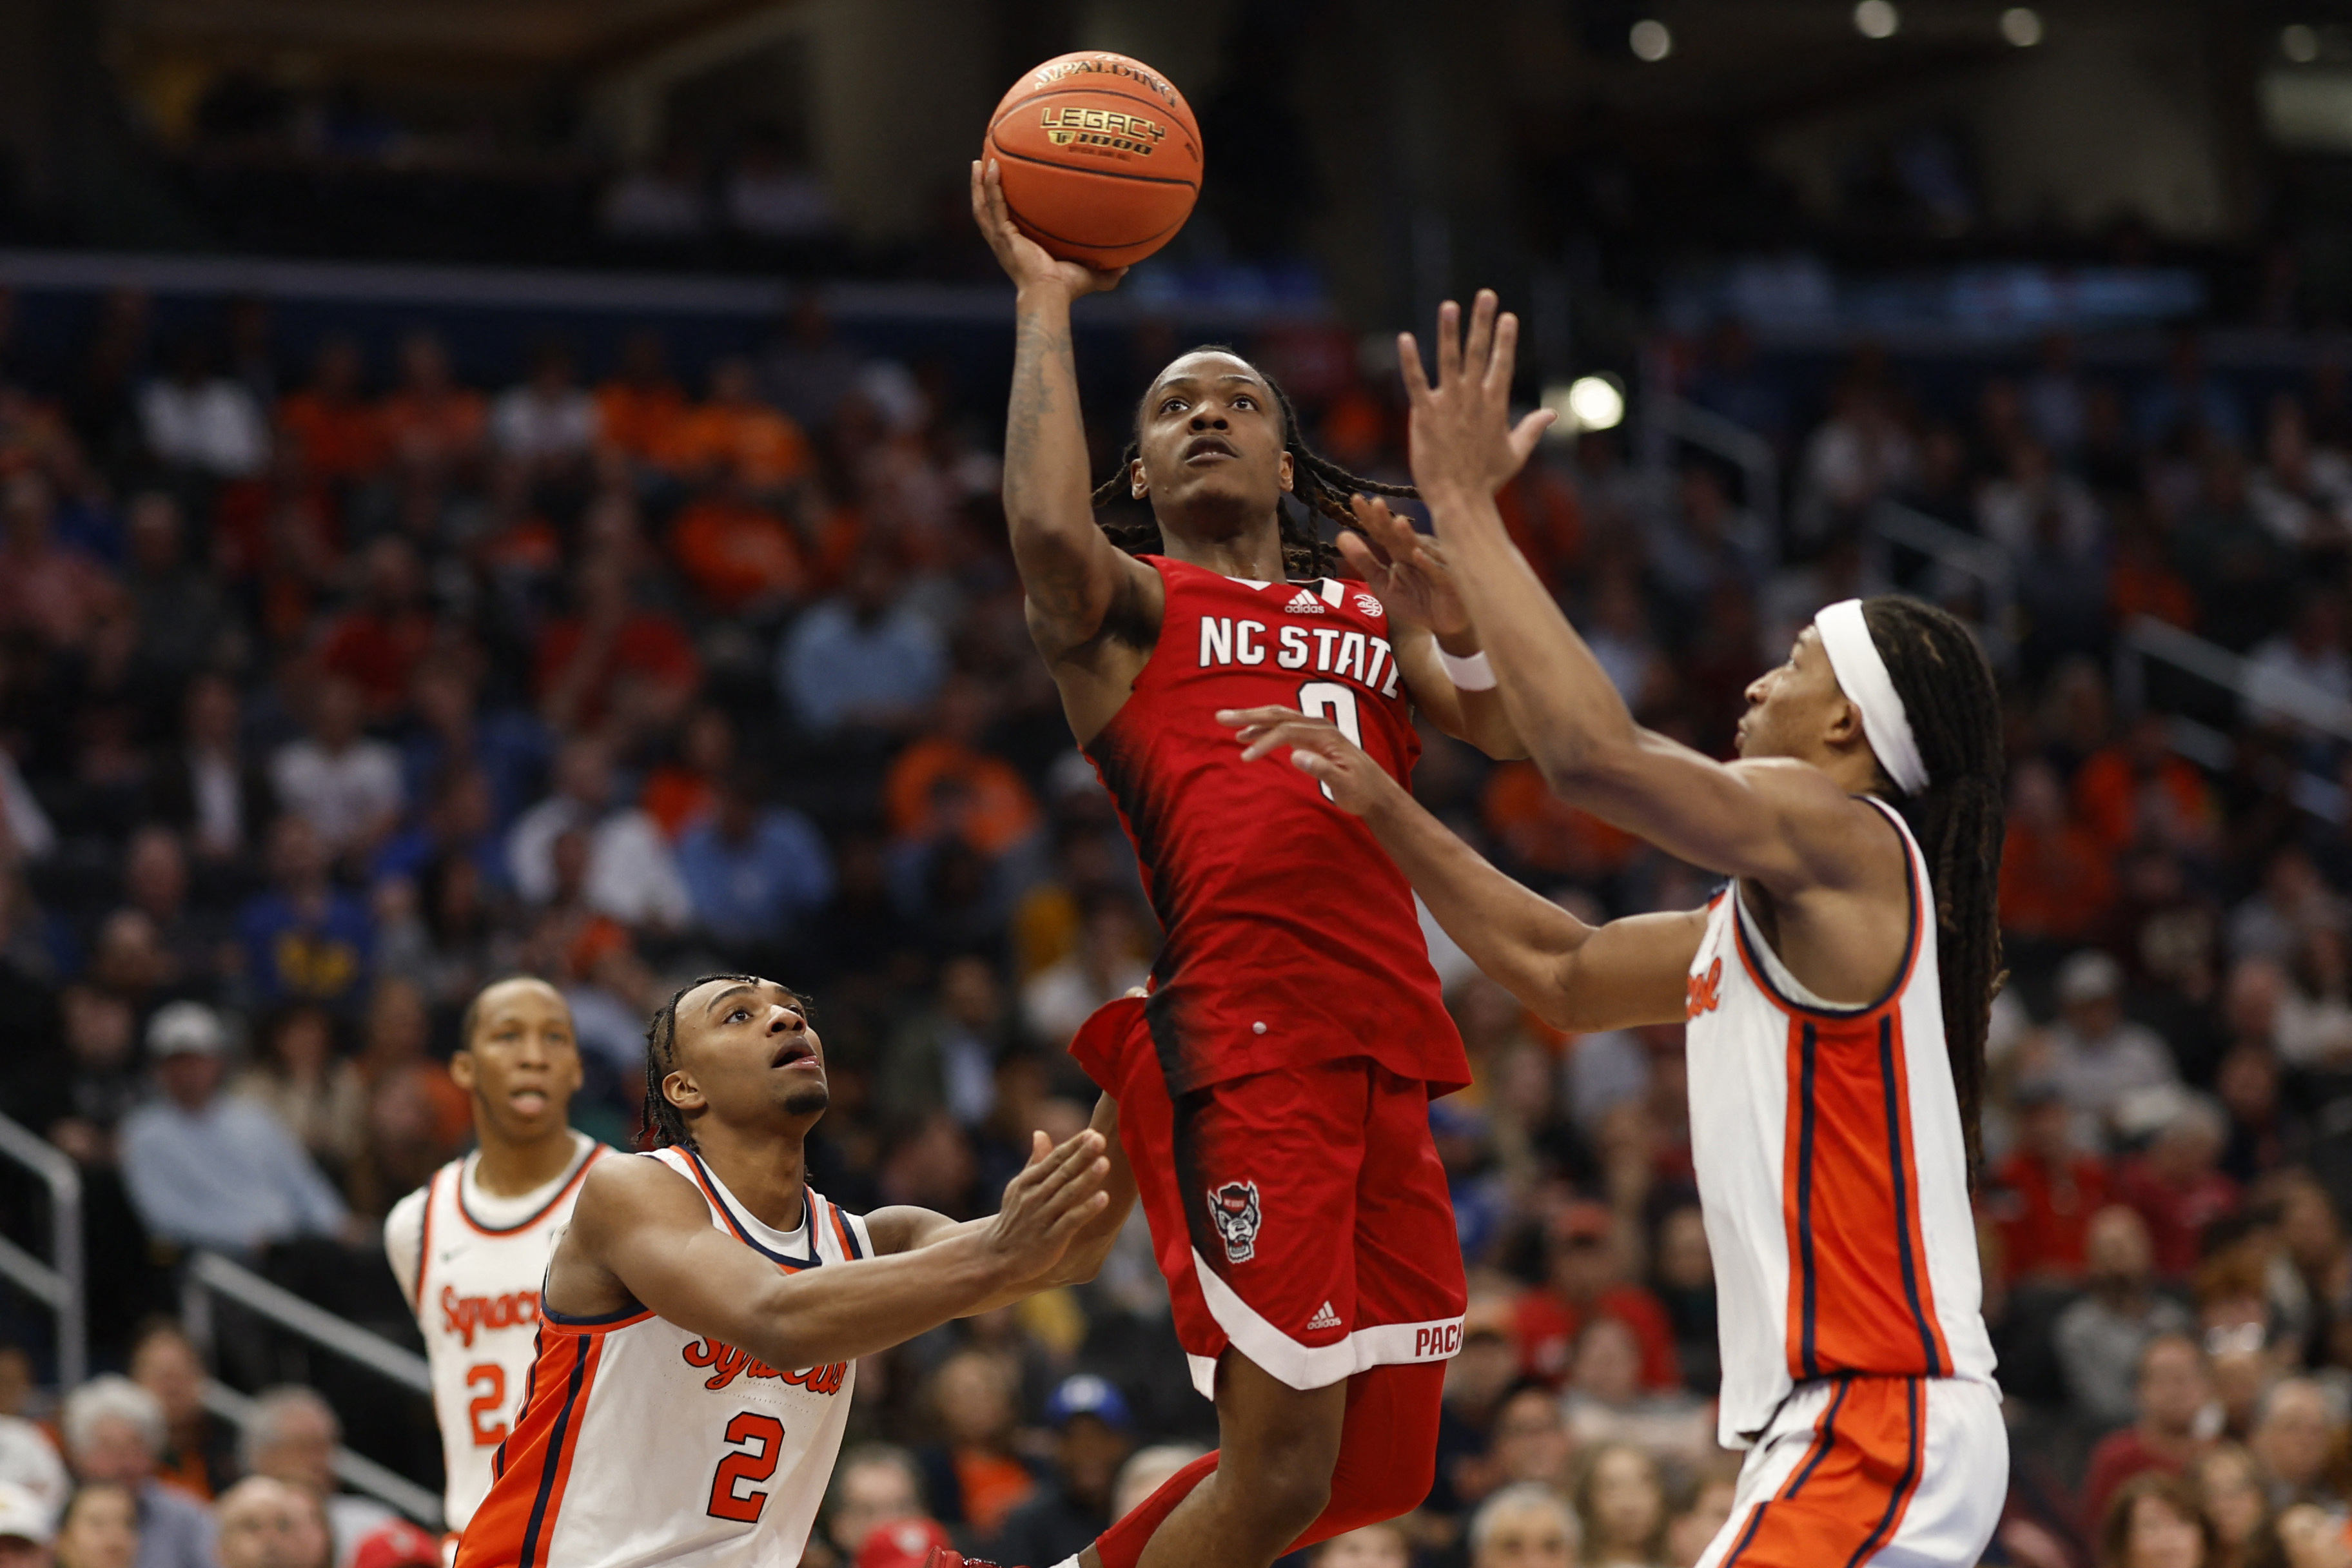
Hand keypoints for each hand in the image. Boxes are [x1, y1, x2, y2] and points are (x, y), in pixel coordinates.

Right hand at [971, 160, 1127, 300]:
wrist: (1051, 295)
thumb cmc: (1067, 289)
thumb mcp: (1089, 276)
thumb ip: (1106, 272)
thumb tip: (1127, 266)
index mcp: (1019, 247)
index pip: (1005, 222)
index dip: (1001, 206)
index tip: (1004, 191)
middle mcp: (1005, 242)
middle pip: (987, 210)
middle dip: (982, 189)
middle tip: (982, 165)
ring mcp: (1001, 238)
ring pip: (983, 206)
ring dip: (979, 183)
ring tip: (979, 161)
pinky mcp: (1004, 235)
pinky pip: (994, 204)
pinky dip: (991, 186)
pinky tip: (991, 166)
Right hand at [978, 1128, 1110, 1284]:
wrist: (997, 1256)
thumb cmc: (1014, 1218)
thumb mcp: (1019, 1187)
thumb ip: (1035, 1162)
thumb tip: (1040, 1133)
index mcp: (1027, 1182)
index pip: (1054, 1159)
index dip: (1073, 1145)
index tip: (1093, 1132)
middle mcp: (1034, 1197)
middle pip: (1062, 1173)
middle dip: (1082, 1155)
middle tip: (1100, 1138)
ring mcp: (1042, 1218)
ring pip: (1067, 1194)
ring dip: (1087, 1178)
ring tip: (1105, 1162)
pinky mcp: (1050, 1239)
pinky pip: (1070, 1221)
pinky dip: (1086, 1209)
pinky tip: (1104, 1198)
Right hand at [1218, 705, 1406, 818]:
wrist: (1378, 792)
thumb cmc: (1362, 790)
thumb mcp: (1345, 785)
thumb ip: (1322, 770)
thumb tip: (1295, 755)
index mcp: (1326, 735)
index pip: (1287, 731)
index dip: (1264, 741)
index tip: (1245, 757)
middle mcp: (1319, 726)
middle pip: (1279, 714)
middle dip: (1249, 715)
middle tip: (1221, 717)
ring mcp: (1316, 730)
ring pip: (1279, 717)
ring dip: (1253, 719)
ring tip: (1228, 724)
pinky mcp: (1312, 737)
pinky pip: (1283, 726)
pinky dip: (1264, 728)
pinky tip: (1248, 735)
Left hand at [1334, 494, 1468, 636]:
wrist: (1443, 625)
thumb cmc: (1415, 601)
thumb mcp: (1382, 583)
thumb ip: (1363, 560)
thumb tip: (1340, 535)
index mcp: (1400, 549)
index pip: (1382, 530)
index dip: (1369, 516)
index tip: (1355, 499)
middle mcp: (1418, 550)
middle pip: (1398, 534)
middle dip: (1388, 519)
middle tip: (1376, 503)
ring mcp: (1435, 564)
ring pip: (1420, 548)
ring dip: (1409, 536)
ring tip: (1398, 522)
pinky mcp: (1448, 582)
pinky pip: (1437, 571)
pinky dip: (1428, 563)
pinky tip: (1417, 554)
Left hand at [1399, 290, 1554, 501]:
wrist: (1460, 499)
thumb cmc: (1487, 481)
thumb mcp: (1515, 454)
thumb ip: (1532, 429)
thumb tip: (1551, 414)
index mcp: (1495, 405)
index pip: (1502, 364)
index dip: (1505, 339)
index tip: (1508, 316)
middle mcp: (1473, 399)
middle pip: (1478, 352)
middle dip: (1483, 322)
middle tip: (1486, 294)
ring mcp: (1449, 405)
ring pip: (1449, 360)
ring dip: (1449, 331)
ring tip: (1450, 305)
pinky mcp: (1425, 415)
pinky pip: (1416, 382)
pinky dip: (1411, 360)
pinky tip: (1406, 339)